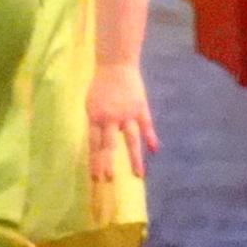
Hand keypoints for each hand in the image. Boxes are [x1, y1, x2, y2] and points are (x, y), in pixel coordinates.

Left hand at [85, 60, 158, 181]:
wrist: (116, 65)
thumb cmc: (101, 86)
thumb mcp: (91, 105)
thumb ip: (97, 124)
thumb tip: (102, 142)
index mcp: (95, 118)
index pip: (94, 144)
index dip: (95, 161)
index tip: (96, 178)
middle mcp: (110, 118)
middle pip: (109, 145)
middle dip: (108, 164)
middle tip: (108, 180)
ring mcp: (127, 114)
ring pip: (131, 139)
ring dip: (134, 158)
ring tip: (139, 175)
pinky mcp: (140, 108)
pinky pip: (146, 126)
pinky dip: (151, 137)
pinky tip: (154, 150)